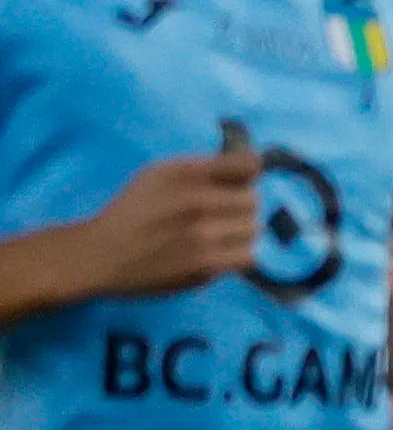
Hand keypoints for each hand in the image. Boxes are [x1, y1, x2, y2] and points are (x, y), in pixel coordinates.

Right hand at [84, 144, 263, 298]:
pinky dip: (237, 255)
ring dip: (239, 233)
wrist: (102, 254)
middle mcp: (196, 200)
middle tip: (220, 214)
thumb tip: (251, 170)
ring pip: (253, 230)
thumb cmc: (133, 211)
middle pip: (253, 200)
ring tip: (217, 235)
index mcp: (184, 172)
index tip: (239, 182)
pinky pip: (247, 256)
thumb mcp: (158, 175)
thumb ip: (202, 171)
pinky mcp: (206, 265)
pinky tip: (217, 253)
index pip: (249, 164)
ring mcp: (203, 235)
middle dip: (240, 206)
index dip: (249, 173)